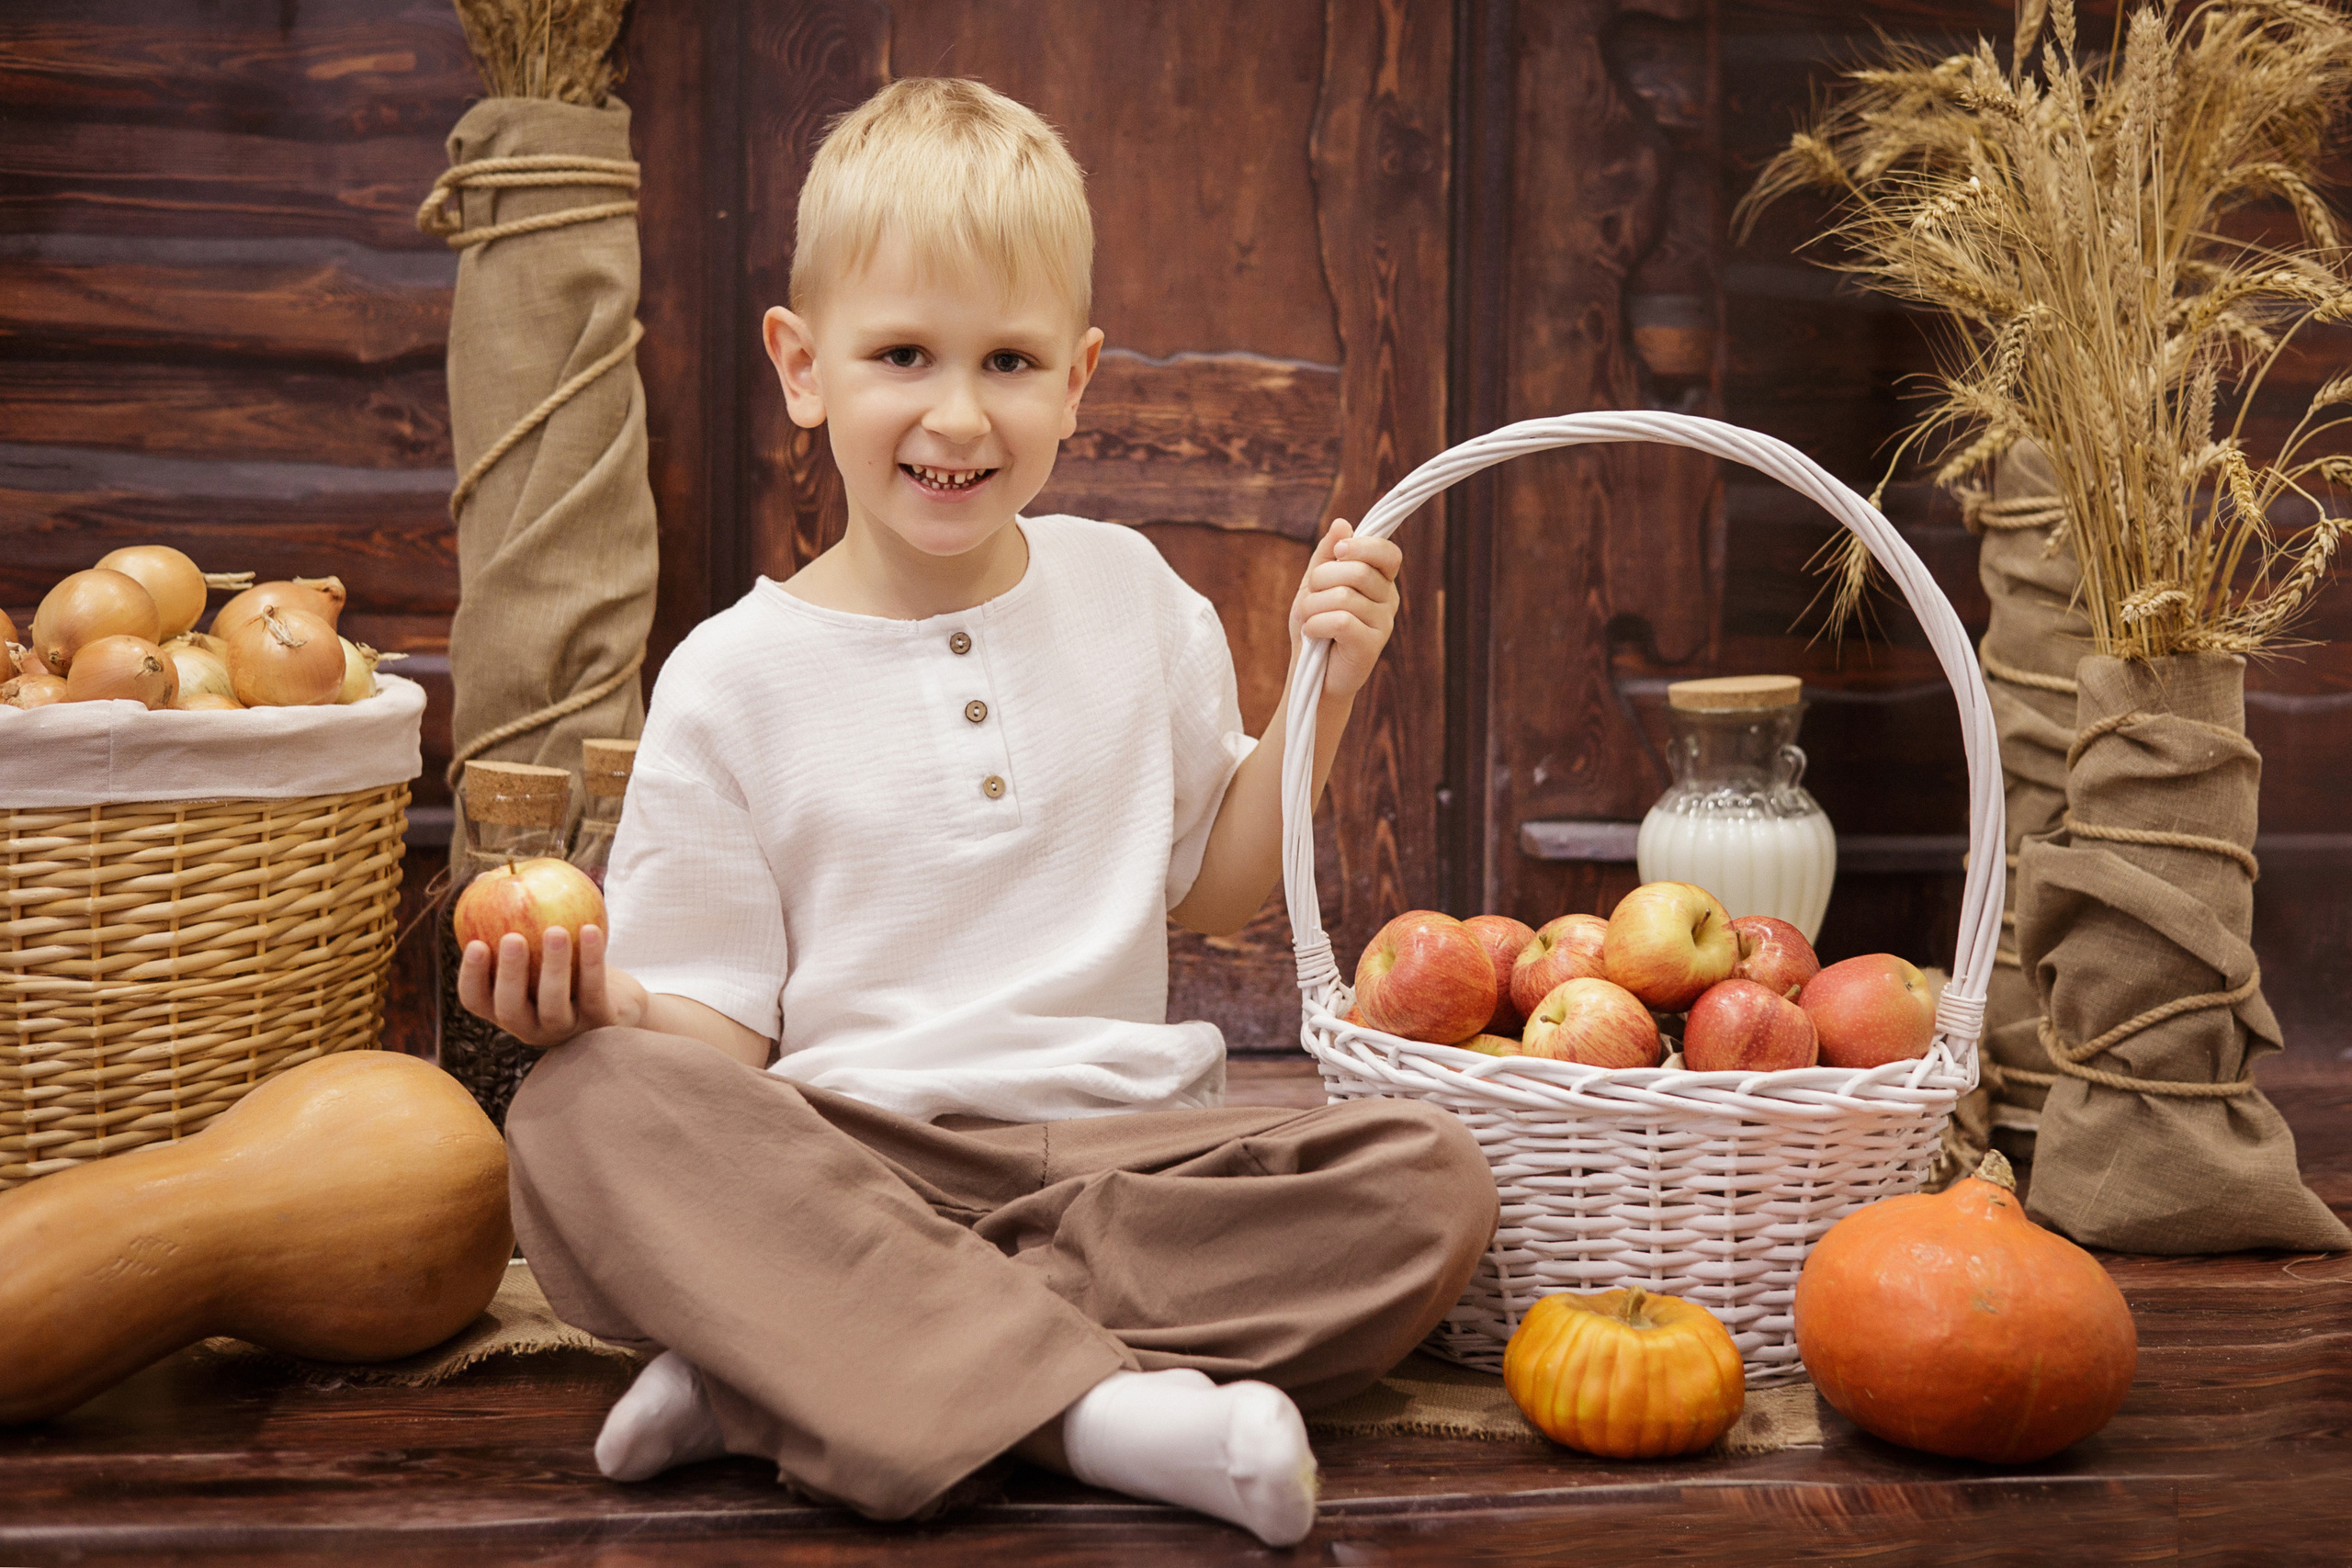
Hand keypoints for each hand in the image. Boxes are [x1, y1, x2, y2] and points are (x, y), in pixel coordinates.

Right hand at [456, 923, 644, 1050]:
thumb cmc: (568, 963)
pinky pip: (593, 991)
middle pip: (511, 1008)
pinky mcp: (599, 1022)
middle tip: (513, 938)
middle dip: (509, 973)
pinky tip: (591, 929)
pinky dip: (592, 961)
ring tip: (556, 931)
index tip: (475, 943)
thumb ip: (510, 916)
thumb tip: (482, 876)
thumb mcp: (538, 943)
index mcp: (507, 1008)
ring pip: (553, 1005)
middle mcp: (530, 1026)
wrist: (619, 999)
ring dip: (554, 966)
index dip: (471, 976)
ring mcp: (565, 1028)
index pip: (476, 1000)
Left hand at [1289, 518, 1402, 704]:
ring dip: (1312, 607)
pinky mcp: (1372, 645)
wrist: (1311, 675)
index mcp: (1380, 580)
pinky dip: (1316, 624)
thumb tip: (1342, 523)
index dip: (1362, 546)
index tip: (1338, 554)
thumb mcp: (1315, 585)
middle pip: (1357, 571)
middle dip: (1320, 580)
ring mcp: (1384, 623)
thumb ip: (1328, 554)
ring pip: (1344, 596)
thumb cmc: (1315, 627)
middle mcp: (1388, 599)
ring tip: (1308, 620)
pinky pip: (1341, 620)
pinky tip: (1313, 634)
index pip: (1387, 552)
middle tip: (1309, 598)